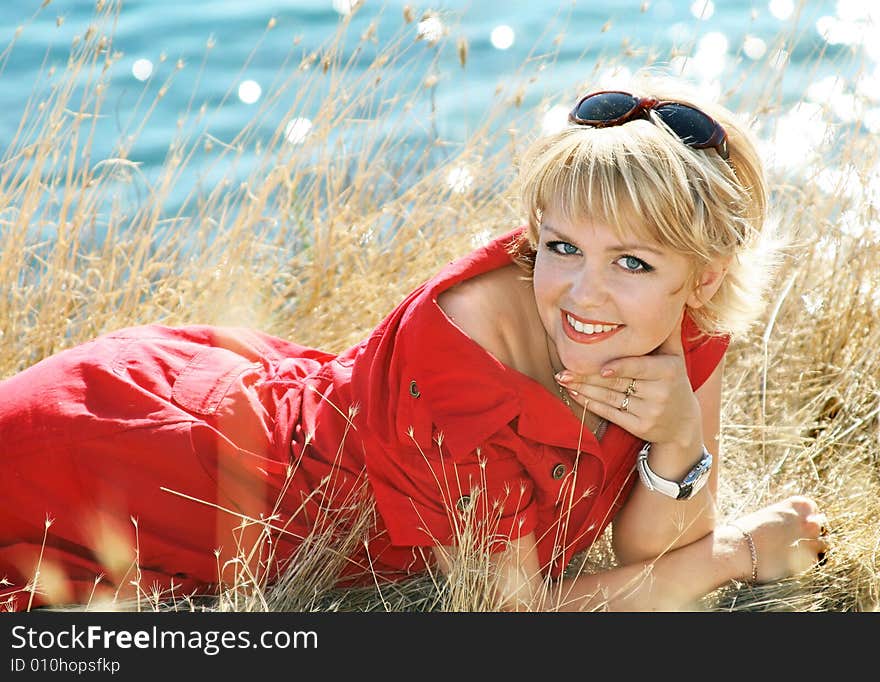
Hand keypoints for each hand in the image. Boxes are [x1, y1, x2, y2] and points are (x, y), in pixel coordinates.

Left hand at [555, 310, 700, 447]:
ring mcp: (650, 413)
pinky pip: (611, 414)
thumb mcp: (676, 357)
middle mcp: (660, 393)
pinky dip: (591, 404)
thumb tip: (668, 302)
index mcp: (669, 372)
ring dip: (584, 389)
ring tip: (564, 379)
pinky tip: (575, 393)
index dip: (620, 367)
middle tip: (564, 370)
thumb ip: (667, 333)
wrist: (683, 423)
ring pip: (611, 399)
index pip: (640, 368)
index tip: (600, 367)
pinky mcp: (639, 427)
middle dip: (588, 377)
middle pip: (619, 383)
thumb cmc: (674, 381)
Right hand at [724, 495, 829, 583]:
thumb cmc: (744, 532)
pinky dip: (806, 563)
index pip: (811, 506)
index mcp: (793, 506)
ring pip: (823, 544)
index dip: (806, 515)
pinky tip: (792, 563)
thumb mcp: (764, 517)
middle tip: (800, 539)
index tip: (800, 522)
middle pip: (820, 524)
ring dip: (814, 548)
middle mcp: (805, 521)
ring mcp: (808, 541)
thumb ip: (781, 519)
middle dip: (813, 531)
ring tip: (797, 553)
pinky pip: (814, 561)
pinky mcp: (806, 562)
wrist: (737, 550)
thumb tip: (785, 526)